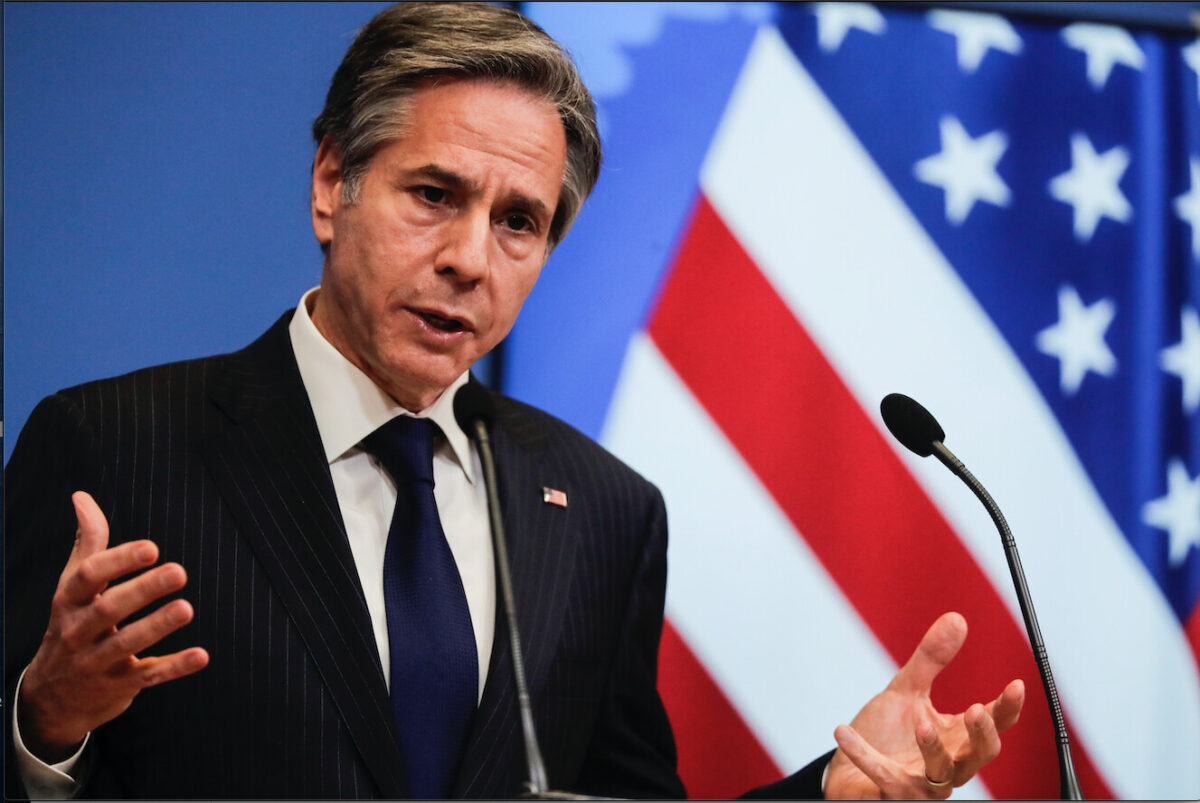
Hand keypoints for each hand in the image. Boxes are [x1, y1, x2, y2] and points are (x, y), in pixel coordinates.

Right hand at [18, 491, 208, 762]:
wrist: (48, 700)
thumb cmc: (71, 627)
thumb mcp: (72, 588)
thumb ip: (88, 544)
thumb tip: (82, 497)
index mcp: (68, 602)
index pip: (88, 577)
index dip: (118, 561)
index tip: (151, 548)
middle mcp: (78, 632)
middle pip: (108, 610)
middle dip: (143, 590)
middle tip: (179, 572)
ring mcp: (96, 662)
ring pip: (126, 644)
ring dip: (157, 626)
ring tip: (186, 608)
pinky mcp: (118, 686)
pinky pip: (147, 676)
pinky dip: (174, 667)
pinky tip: (201, 656)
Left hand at [825, 612, 1023, 798]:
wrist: (848, 769)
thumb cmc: (886, 735)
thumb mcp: (907, 691)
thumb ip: (931, 659)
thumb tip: (956, 619)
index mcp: (956, 737)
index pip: (993, 724)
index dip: (1007, 708)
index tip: (1016, 685)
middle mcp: (948, 764)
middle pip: (980, 756)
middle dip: (982, 735)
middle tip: (975, 710)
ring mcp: (923, 784)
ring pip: (941, 773)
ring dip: (933, 749)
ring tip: (920, 723)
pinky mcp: (893, 794)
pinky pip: (883, 777)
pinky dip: (864, 755)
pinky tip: (843, 731)